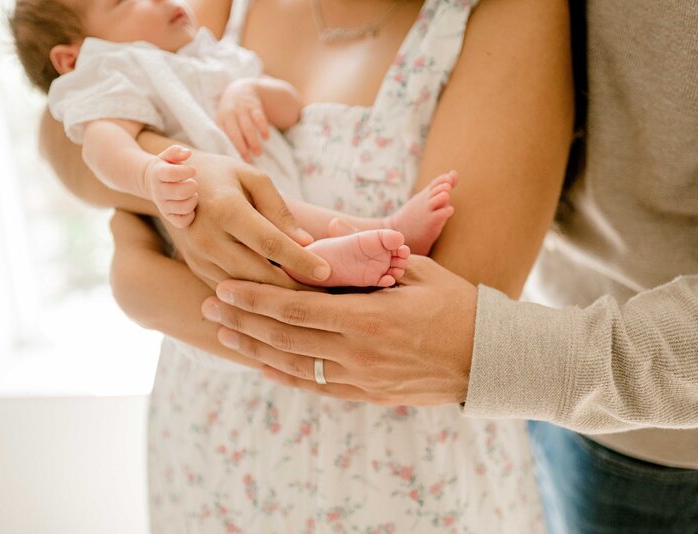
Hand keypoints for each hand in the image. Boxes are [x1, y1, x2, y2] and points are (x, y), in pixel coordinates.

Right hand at [143, 145, 197, 227]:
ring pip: (184, 207)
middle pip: (181, 192)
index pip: (172, 173)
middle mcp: (158, 191)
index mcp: (158, 174)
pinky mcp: (168, 217)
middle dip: (193, 186)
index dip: (187, 171)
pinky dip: (190, 215)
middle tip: (192, 183)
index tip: (192, 170)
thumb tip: (187, 153)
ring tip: (191, 194)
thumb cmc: (166, 167)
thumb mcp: (167, 156)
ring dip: (193, 200)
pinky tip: (189, 205)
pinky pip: (182, 222)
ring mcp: (162, 206)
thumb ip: (176, 151)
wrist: (151, 182)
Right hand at [160, 151, 329, 288]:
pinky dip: (256, 299)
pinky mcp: (196, 270)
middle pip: (257, 274)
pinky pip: (230, 292)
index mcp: (225, 209)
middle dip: (293, 289)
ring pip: (243, 290)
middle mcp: (207, 238)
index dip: (300, 260)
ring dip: (276, 299)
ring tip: (309, 302)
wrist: (171, 184)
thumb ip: (280, 211)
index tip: (327, 272)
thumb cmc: (224, 177)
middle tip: (325, 295)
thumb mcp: (254, 179)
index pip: (269, 243)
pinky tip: (281, 301)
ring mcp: (198, 258)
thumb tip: (305, 243)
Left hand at [201, 255, 477, 405]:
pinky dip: (285, 376)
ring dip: (254, 351)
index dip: (255, 299)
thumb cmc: (459, 308)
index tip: (224, 289)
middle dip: (242, 322)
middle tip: (209, 308)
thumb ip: (370, 253)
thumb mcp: (420, 271)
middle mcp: (356, 353)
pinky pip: (315, 387)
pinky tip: (262, 366)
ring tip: (224, 336)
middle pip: (284, 338)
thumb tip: (329, 227)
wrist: (489, 362)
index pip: (296, 309)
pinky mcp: (367, 394)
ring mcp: (360, 379)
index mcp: (367, 318)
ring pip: (293, 366)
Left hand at [217, 79, 268, 161]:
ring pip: (247, 127)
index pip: (224, 136)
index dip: (230, 148)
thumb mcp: (224, 120)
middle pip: (235, 132)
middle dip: (241, 147)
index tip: (235, 161)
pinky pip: (259, 117)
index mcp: (220, 119)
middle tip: (248, 160)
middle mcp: (230, 113)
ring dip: (253, 141)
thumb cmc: (231, 112)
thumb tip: (230, 158)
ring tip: (258, 153)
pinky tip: (266, 138)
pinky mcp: (254, 105)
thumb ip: (226, 135)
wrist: (240, 89)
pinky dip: (263, 128)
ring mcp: (242, 108)